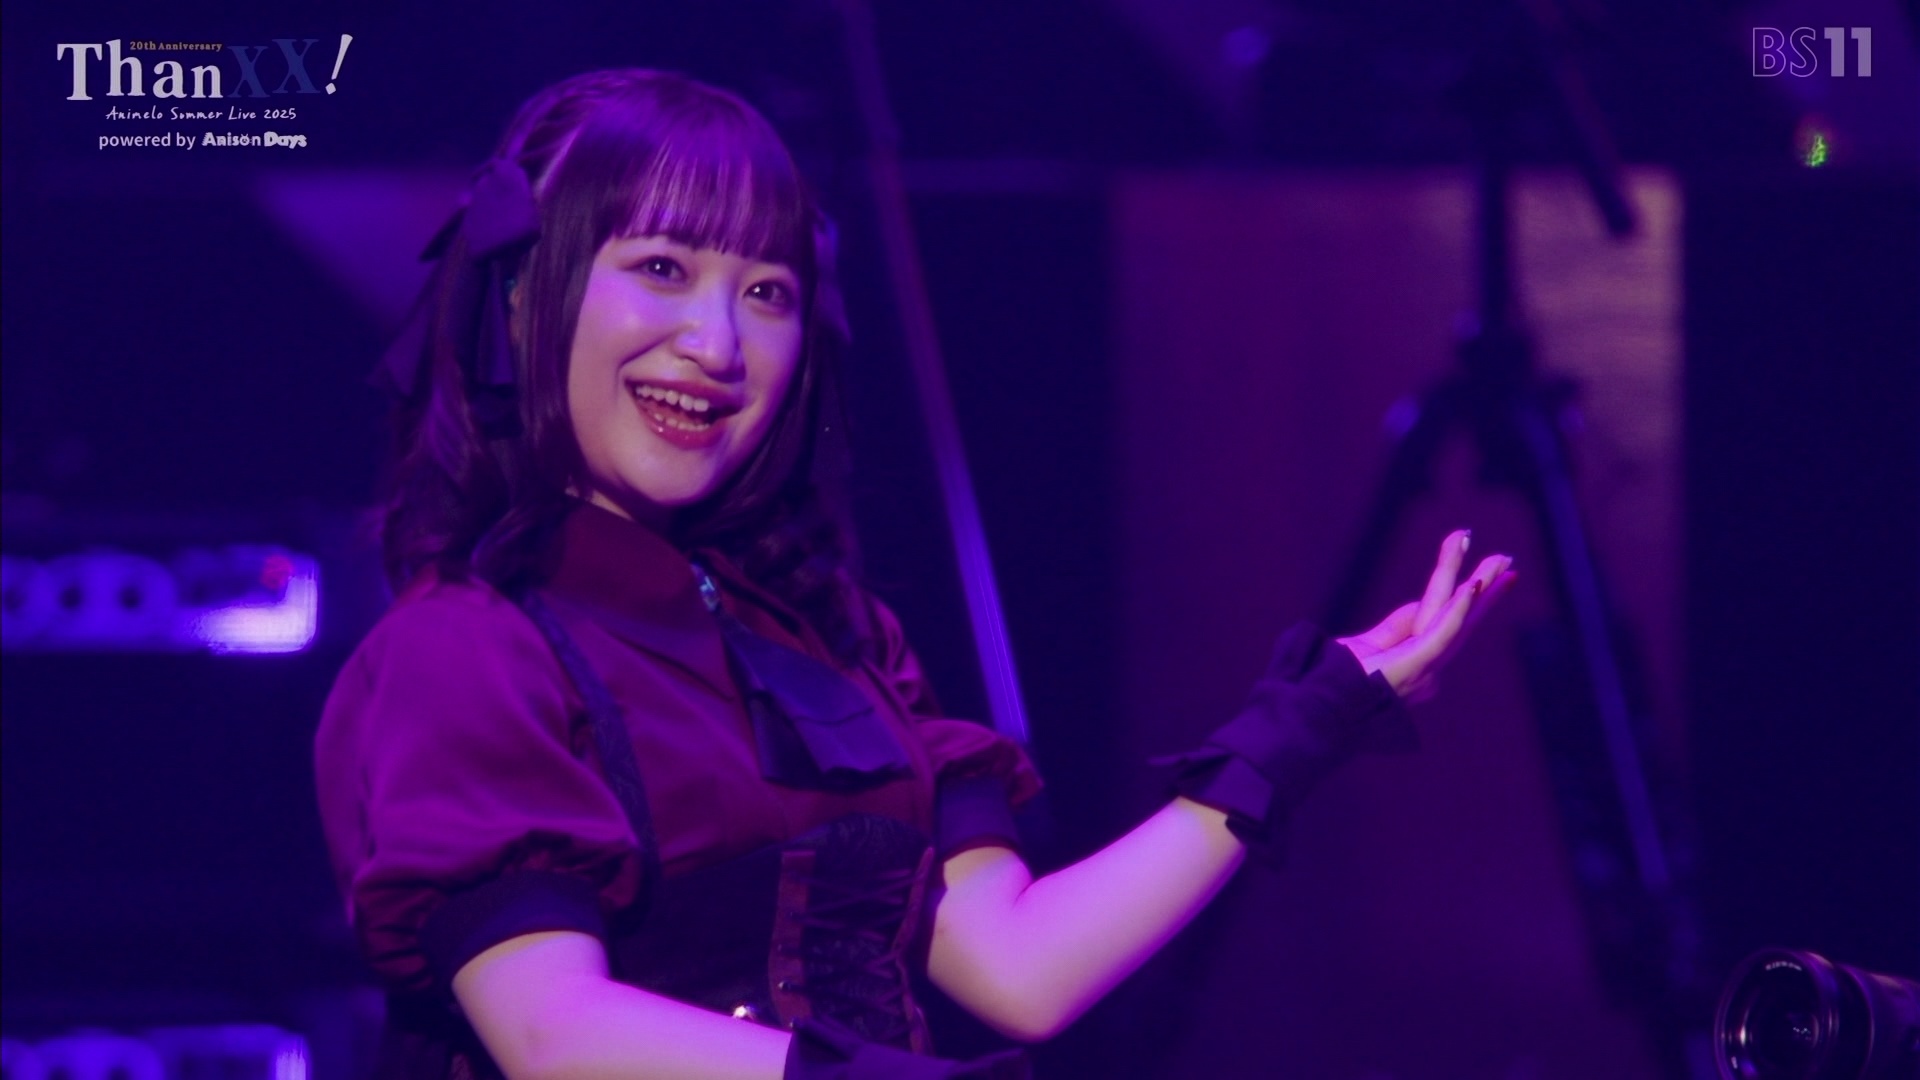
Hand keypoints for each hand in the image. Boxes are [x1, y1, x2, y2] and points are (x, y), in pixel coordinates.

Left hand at [1337, 529, 1514, 701]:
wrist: (1319, 708)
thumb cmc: (1337, 684)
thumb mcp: (1369, 647)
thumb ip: (1394, 629)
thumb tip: (1418, 604)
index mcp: (1420, 666)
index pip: (1448, 625)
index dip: (1465, 600)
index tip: (1480, 576)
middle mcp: (1429, 670)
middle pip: (1462, 621)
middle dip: (1486, 589)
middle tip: (1506, 560)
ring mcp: (1424, 670)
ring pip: (1456, 619)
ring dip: (1477, 586)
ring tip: (1498, 561)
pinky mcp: (1415, 666)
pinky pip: (1442, 634)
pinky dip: (1458, 609)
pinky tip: (1472, 586)